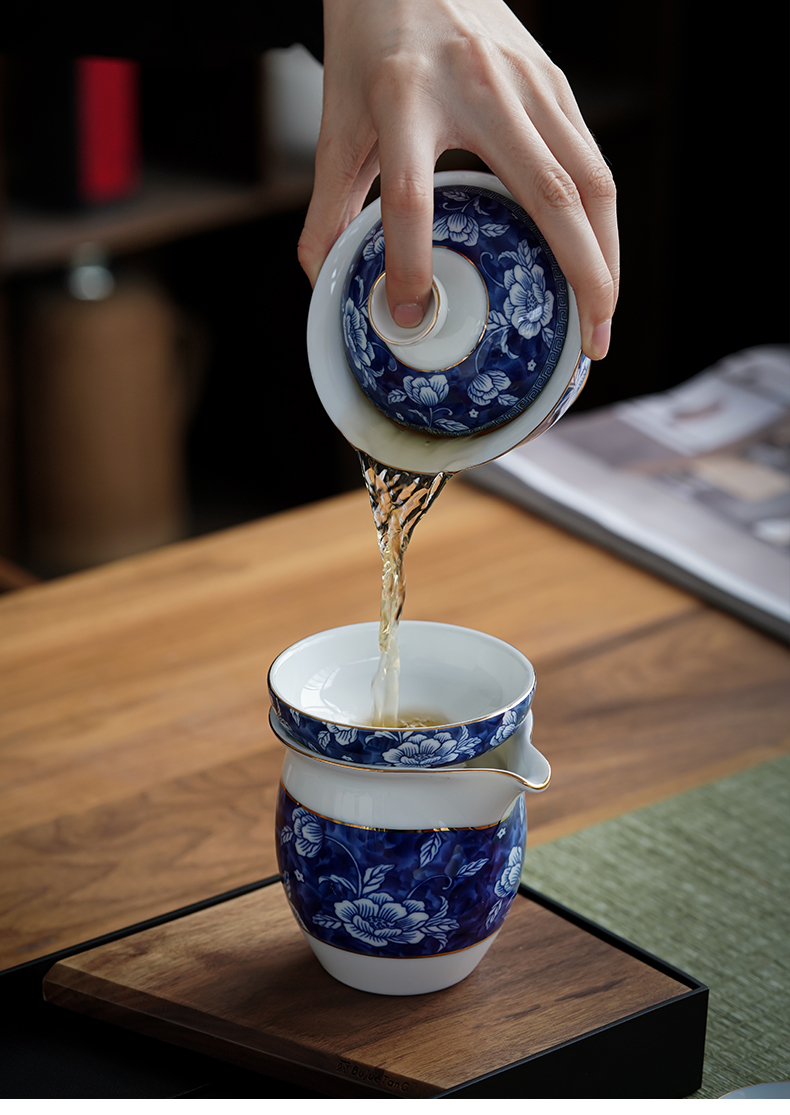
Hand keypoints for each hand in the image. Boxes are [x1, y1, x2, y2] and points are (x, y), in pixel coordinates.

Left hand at [298, 0, 618, 359]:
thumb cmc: (369, 42)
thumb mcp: (336, 123)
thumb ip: (328, 206)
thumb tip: (326, 283)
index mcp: (406, 96)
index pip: (413, 195)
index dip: (413, 264)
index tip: (413, 317)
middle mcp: (480, 85)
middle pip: (548, 194)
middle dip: (580, 276)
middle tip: (591, 342)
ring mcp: (529, 80)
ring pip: (591, 179)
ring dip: (607, 253)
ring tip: (605, 314)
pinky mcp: (553, 79)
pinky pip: (591, 158)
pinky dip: (601, 217)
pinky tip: (596, 258)